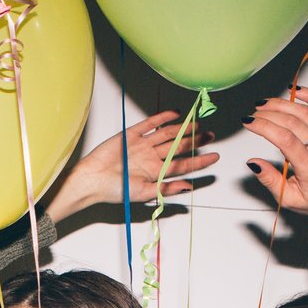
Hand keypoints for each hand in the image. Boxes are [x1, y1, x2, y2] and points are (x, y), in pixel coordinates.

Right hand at [46, 110, 220, 224]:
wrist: (93, 179)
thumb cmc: (114, 190)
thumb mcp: (144, 193)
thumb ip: (166, 189)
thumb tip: (188, 188)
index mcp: (156, 173)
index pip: (183, 165)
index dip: (200, 161)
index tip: (215, 156)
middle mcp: (152, 158)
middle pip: (178, 147)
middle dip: (195, 141)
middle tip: (211, 135)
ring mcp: (143, 145)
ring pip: (168, 134)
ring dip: (183, 128)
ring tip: (198, 123)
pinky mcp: (131, 135)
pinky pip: (150, 124)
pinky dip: (163, 118)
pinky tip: (176, 114)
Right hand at [244, 89, 307, 228]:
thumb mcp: (290, 199)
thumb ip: (270, 180)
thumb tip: (253, 162)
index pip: (285, 139)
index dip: (264, 127)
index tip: (248, 122)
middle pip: (293, 123)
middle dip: (269, 114)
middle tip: (253, 114)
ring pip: (306, 112)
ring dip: (283, 104)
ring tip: (265, 104)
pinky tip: (295, 91)